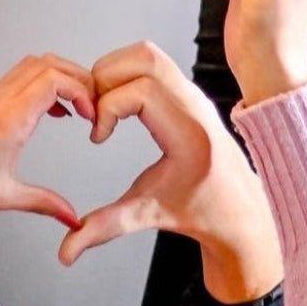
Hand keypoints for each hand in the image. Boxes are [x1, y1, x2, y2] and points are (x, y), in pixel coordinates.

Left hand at [0, 54, 95, 230]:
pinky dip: (44, 84)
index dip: (81, 91)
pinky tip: (52, 111)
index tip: (92, 115)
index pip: (53, 81)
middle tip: (93, 105)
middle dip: (78, 78)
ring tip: (78, 105)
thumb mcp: (3, 197)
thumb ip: (44, 203)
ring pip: (33, 65)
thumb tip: (73, 217)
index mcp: (7, 120)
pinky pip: (21, 78)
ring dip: (61, 76)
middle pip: (48, 64)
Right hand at [59, 41, 282, 304]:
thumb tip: (66, 252)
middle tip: (92, 109)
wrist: (239, 209)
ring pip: (148, 53)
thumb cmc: (200, 211)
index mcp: (188, 133)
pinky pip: (154, 62)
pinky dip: (127, 72)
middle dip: (106, 78)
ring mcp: (193, 93)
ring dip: (115, 70)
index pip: (141, 91)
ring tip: (101, 104)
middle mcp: (194, 105)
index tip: (98, 137)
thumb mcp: (148, 216)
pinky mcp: (187, 91)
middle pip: (144, 58)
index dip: (107, 108)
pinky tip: (116, 103)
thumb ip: (104, 229)